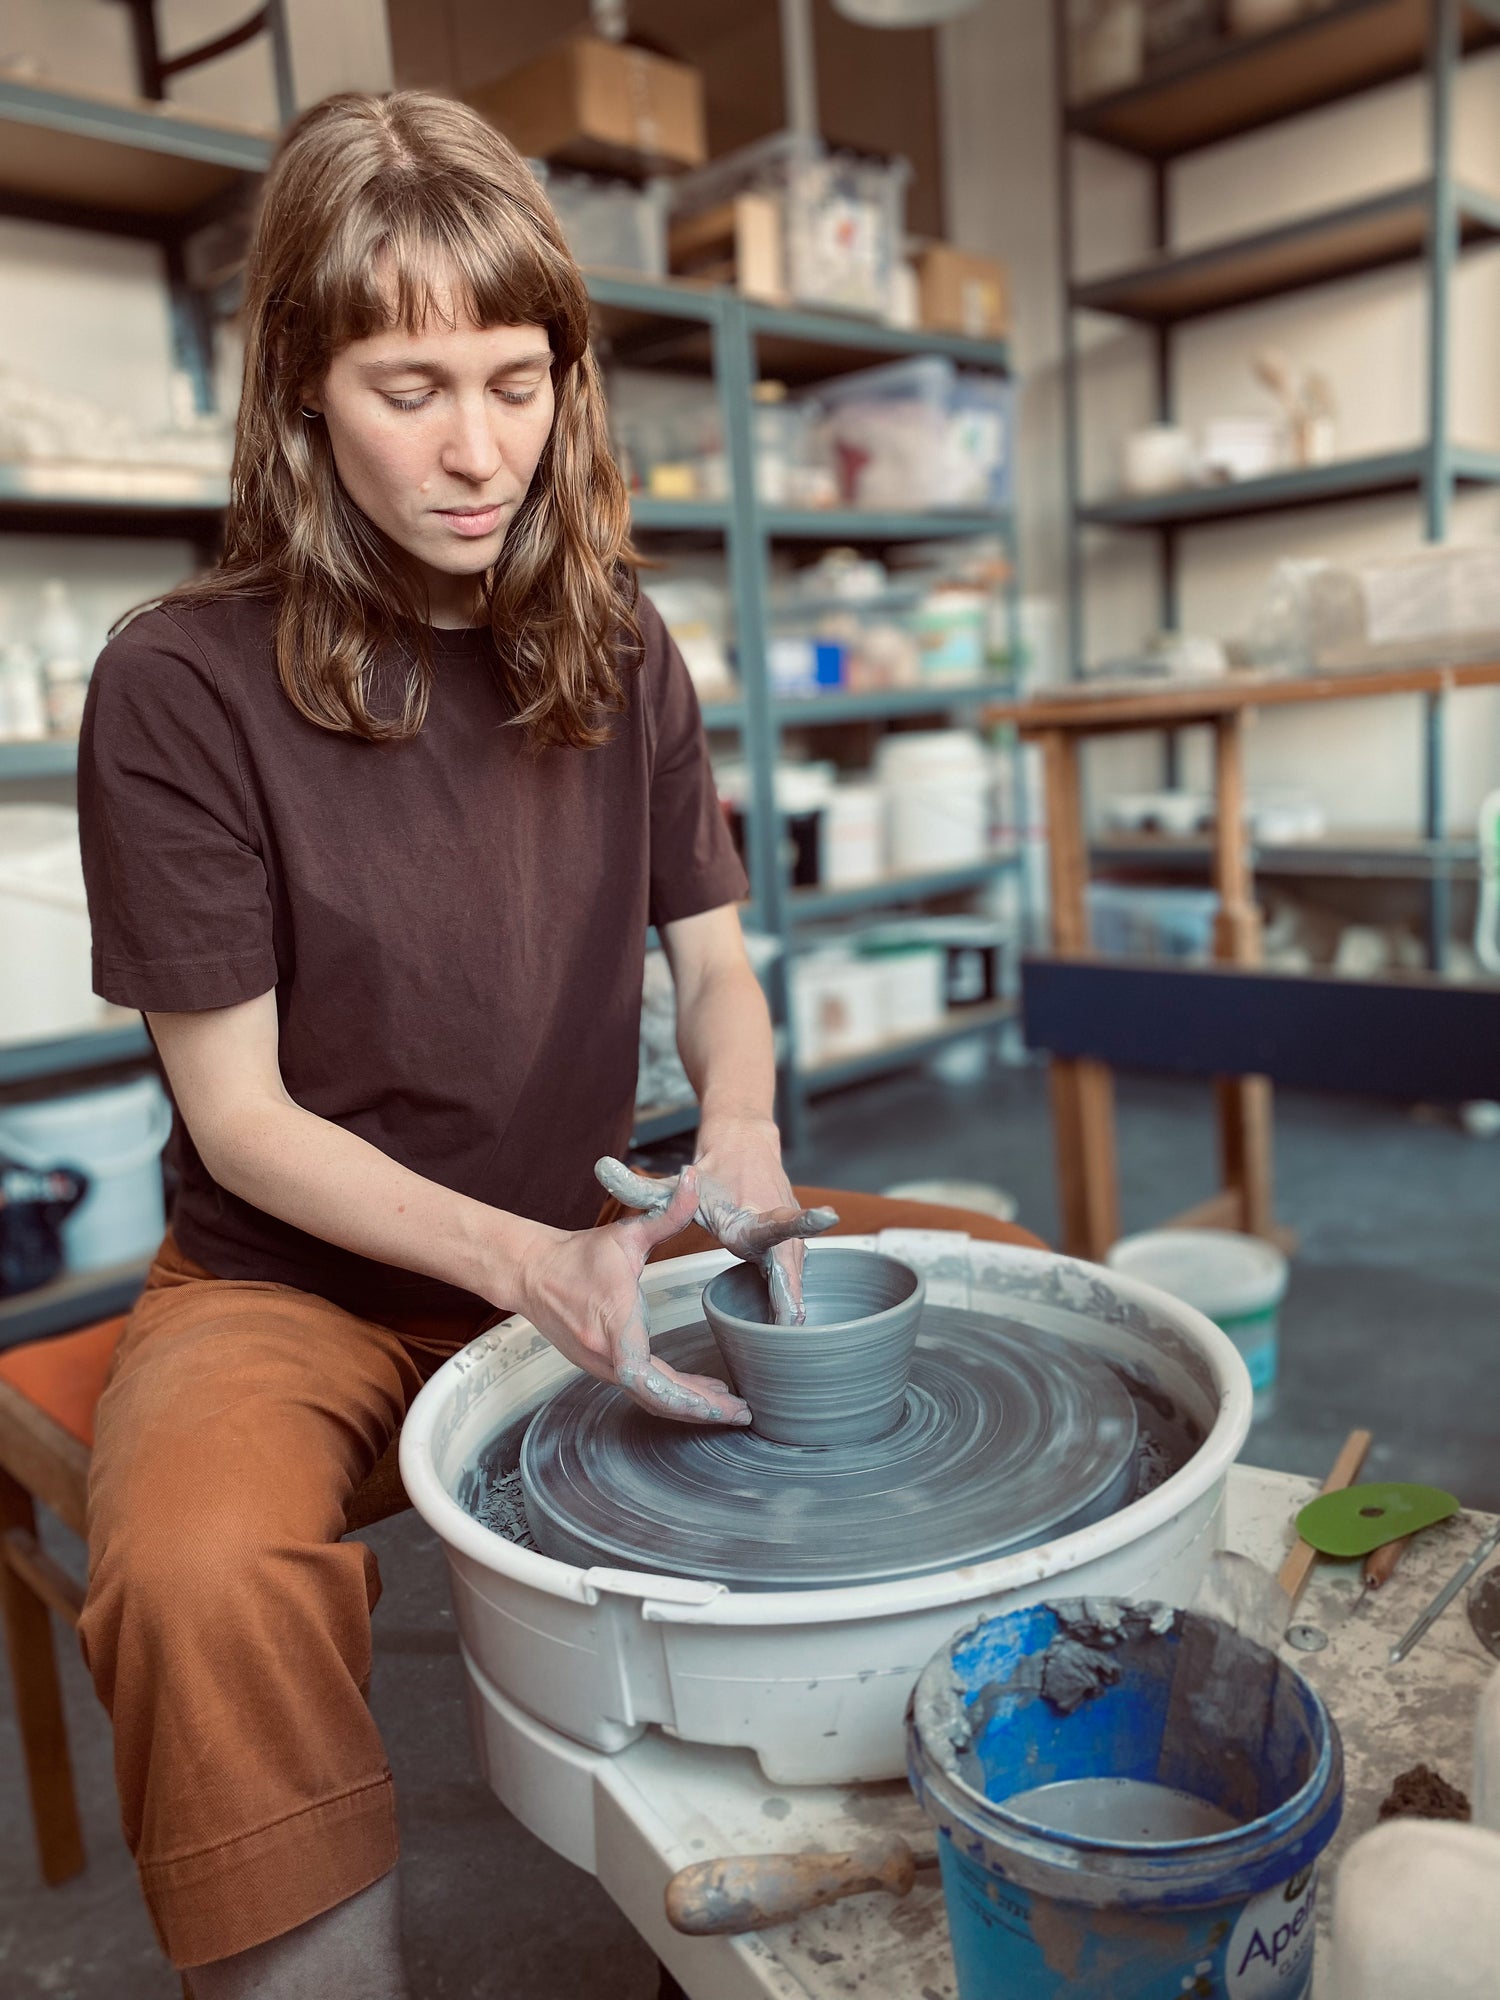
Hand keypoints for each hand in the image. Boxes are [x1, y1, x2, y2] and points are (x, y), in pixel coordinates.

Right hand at [513, 1167, 748, 1424]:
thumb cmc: (578, 1255)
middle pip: (656, 1397)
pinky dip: (672, 1397)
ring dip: (689, 1406)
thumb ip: (668, 1213)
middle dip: (700, 1409)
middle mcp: (606, 1355)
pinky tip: (699, 1395)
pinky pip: (642, 1390)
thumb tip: (694, 1180)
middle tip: (741, 1413)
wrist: (531, 1273)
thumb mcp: (627, 1234)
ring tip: (729, 1408)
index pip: (643, 1375)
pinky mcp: (602, 1367)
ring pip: (650, 1399)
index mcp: (613, 1325)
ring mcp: (602, 1366)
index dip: (679, 1395)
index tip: (715, 1402)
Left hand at [596, 1130, 837, 1324]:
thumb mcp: (677, 1183)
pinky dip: (783, 1305)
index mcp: (750, 1219)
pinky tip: (772, 1332)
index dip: (795, 1245)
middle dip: (785, 1312)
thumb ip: (640, 1187)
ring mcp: (792, 1242)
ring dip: (785, 1314)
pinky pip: (790, 1284)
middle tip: (775, 1348)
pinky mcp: (794, 1250)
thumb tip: (601, 1167)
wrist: (749, 1145)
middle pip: (790, 1279)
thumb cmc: (714, 1170)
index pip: (778, 1233)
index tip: (805, 1274)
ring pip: (794, 1285)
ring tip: (775, 1352)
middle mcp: (779, 1231)